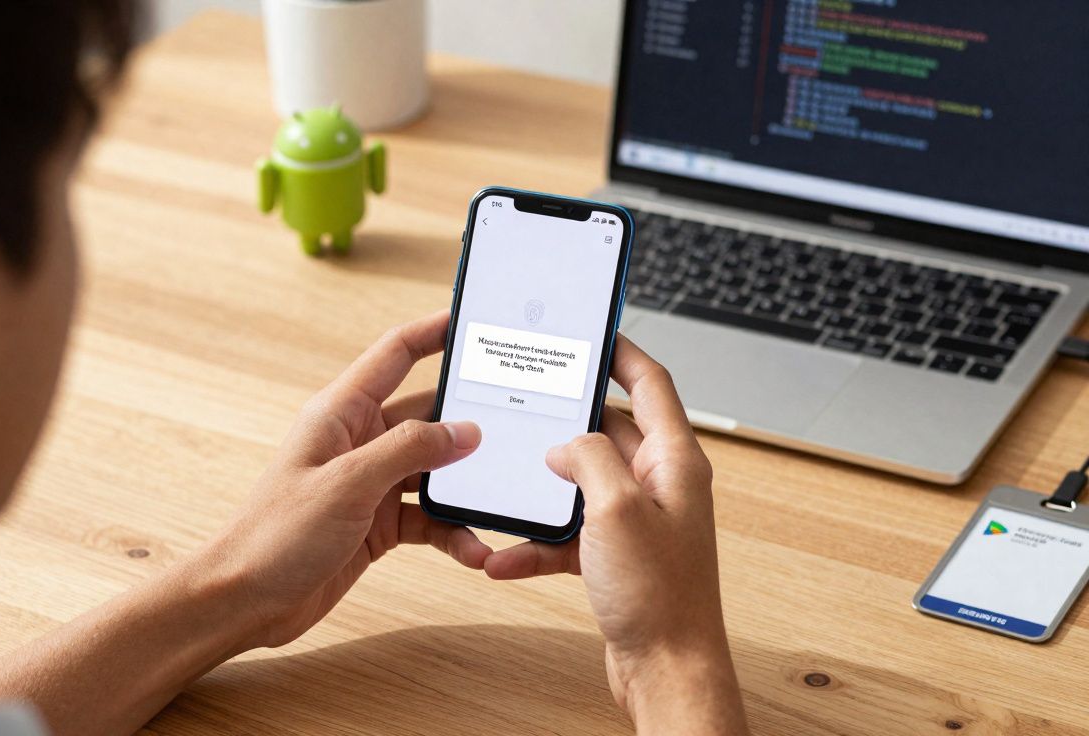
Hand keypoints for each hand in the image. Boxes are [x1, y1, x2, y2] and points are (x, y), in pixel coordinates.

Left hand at [213, 310, 488, 650]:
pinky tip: (474, 549)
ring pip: (435, 471)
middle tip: (518, 419)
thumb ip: (409, 450)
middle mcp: (359, 441)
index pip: (396, 353)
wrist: (246, 600)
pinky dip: (454, 531)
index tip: (475, 318)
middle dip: (470, 421)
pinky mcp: (379, 522)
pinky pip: (430, 517)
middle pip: (428, 415)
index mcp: (341, 412)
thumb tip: (465, 431)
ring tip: (501, 500)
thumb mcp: (348, 483)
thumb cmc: (276, 535)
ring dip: (466, 488)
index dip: (435, 331)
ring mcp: (371, 482)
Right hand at [483, 337, 746, 734]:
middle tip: (531, 403)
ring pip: (584, 485)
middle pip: (609, 431)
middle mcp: (660, 485)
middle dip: (566, 423)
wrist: (666, 670)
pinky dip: (539, 542)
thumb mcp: (615, 508)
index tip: (593, 331)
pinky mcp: (617, 556)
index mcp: (673, 461)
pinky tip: (507, 555)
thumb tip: (565, 445)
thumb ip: (587, 458)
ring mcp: (639, 521)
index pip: (651, 384)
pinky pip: (570, 535)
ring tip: (511, 485)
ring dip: (545, 490)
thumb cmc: (658, 596)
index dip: (622, 352)